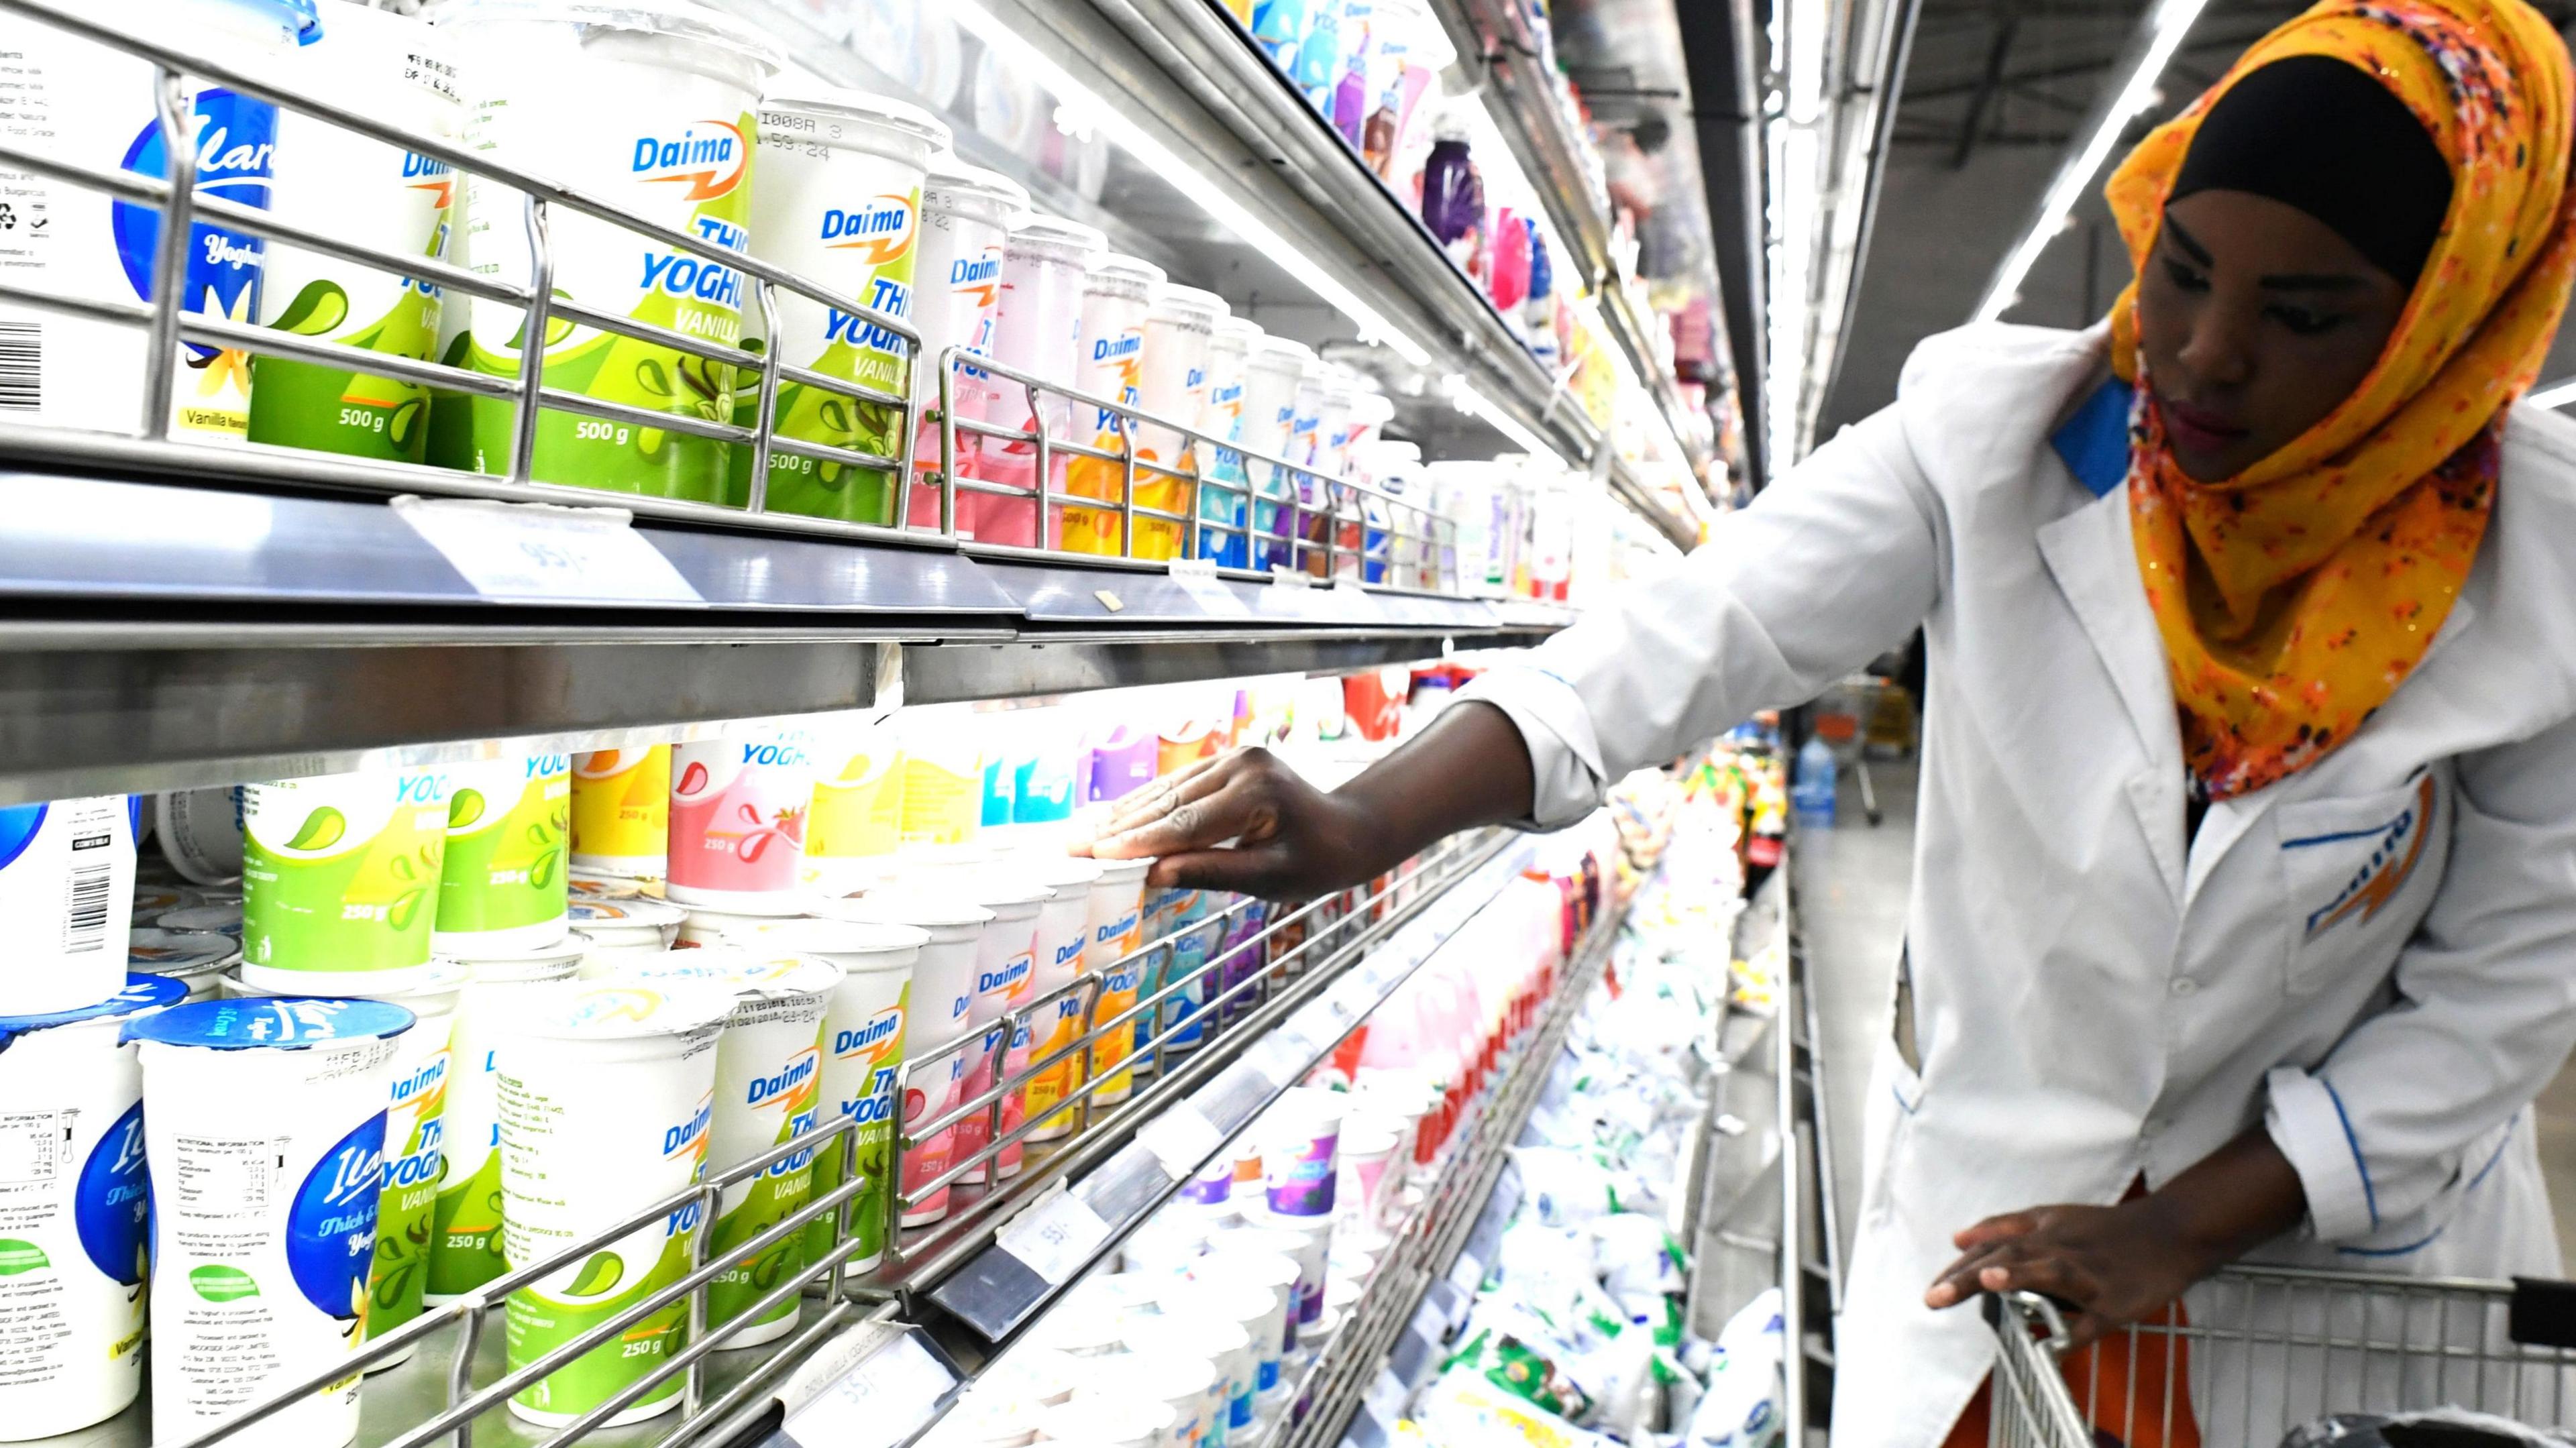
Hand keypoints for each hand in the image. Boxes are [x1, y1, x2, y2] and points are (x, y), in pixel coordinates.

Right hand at [1075, 748, 1384, 896]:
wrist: (1348, 830)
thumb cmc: (1318, 861)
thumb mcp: (1271, 878)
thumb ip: (1213, 872)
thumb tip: (1156, 877)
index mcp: (1254, 792)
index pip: (1183, 823)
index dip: (1136, 843)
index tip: (1096, 858)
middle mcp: (1240, 765)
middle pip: (1167, 802)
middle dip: (1116, 828)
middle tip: (1071, 848)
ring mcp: (1233, 758)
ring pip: (1166, 790)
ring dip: (1123, 815)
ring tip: (1081, 835)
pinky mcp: (1227, 762)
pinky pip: (1178, 786)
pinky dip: (1146, 805)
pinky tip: (1114, 819)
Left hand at [1920, 1126, 2305, 1348]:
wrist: (2168, 1232)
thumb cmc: (2103, 1229)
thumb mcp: (2050, 1217)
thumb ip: (2002, 1227)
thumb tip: (1956, 1238)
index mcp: (2042, 1231)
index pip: (1991, 1246)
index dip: (1959, 1268)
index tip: (1931, 1289)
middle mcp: (2061, 1249)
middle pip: (2011, 1255)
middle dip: (1971, 1276)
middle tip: (1934, 1297)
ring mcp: (2089, 1275)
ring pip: (2052, 1272)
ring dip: (2021, 1275)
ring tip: (1988, 1281)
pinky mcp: (2116, 1302)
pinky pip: (2092, 1321)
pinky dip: (2075, 1333)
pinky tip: (2053, 1347)